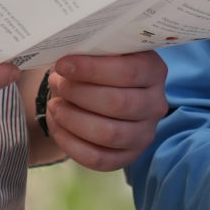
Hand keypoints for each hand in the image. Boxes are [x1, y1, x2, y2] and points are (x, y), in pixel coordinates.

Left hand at [39, 50, 169, 171]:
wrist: (108, 94)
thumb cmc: (102, 68)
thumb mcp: (104, 52)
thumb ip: (92, 51)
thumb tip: (65, 58)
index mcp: (153, 71)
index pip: (128, 72)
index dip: (91, 70)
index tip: (62, 65)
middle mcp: (155, 104)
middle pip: (118, 104)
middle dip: (79, 94)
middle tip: (56, 84)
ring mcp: (144, 134)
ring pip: (109, 134)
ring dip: (73, 119)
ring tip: (54, 106)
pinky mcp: (128, 156)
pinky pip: (99, 159)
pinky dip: (72, 144)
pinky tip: (57, 126)